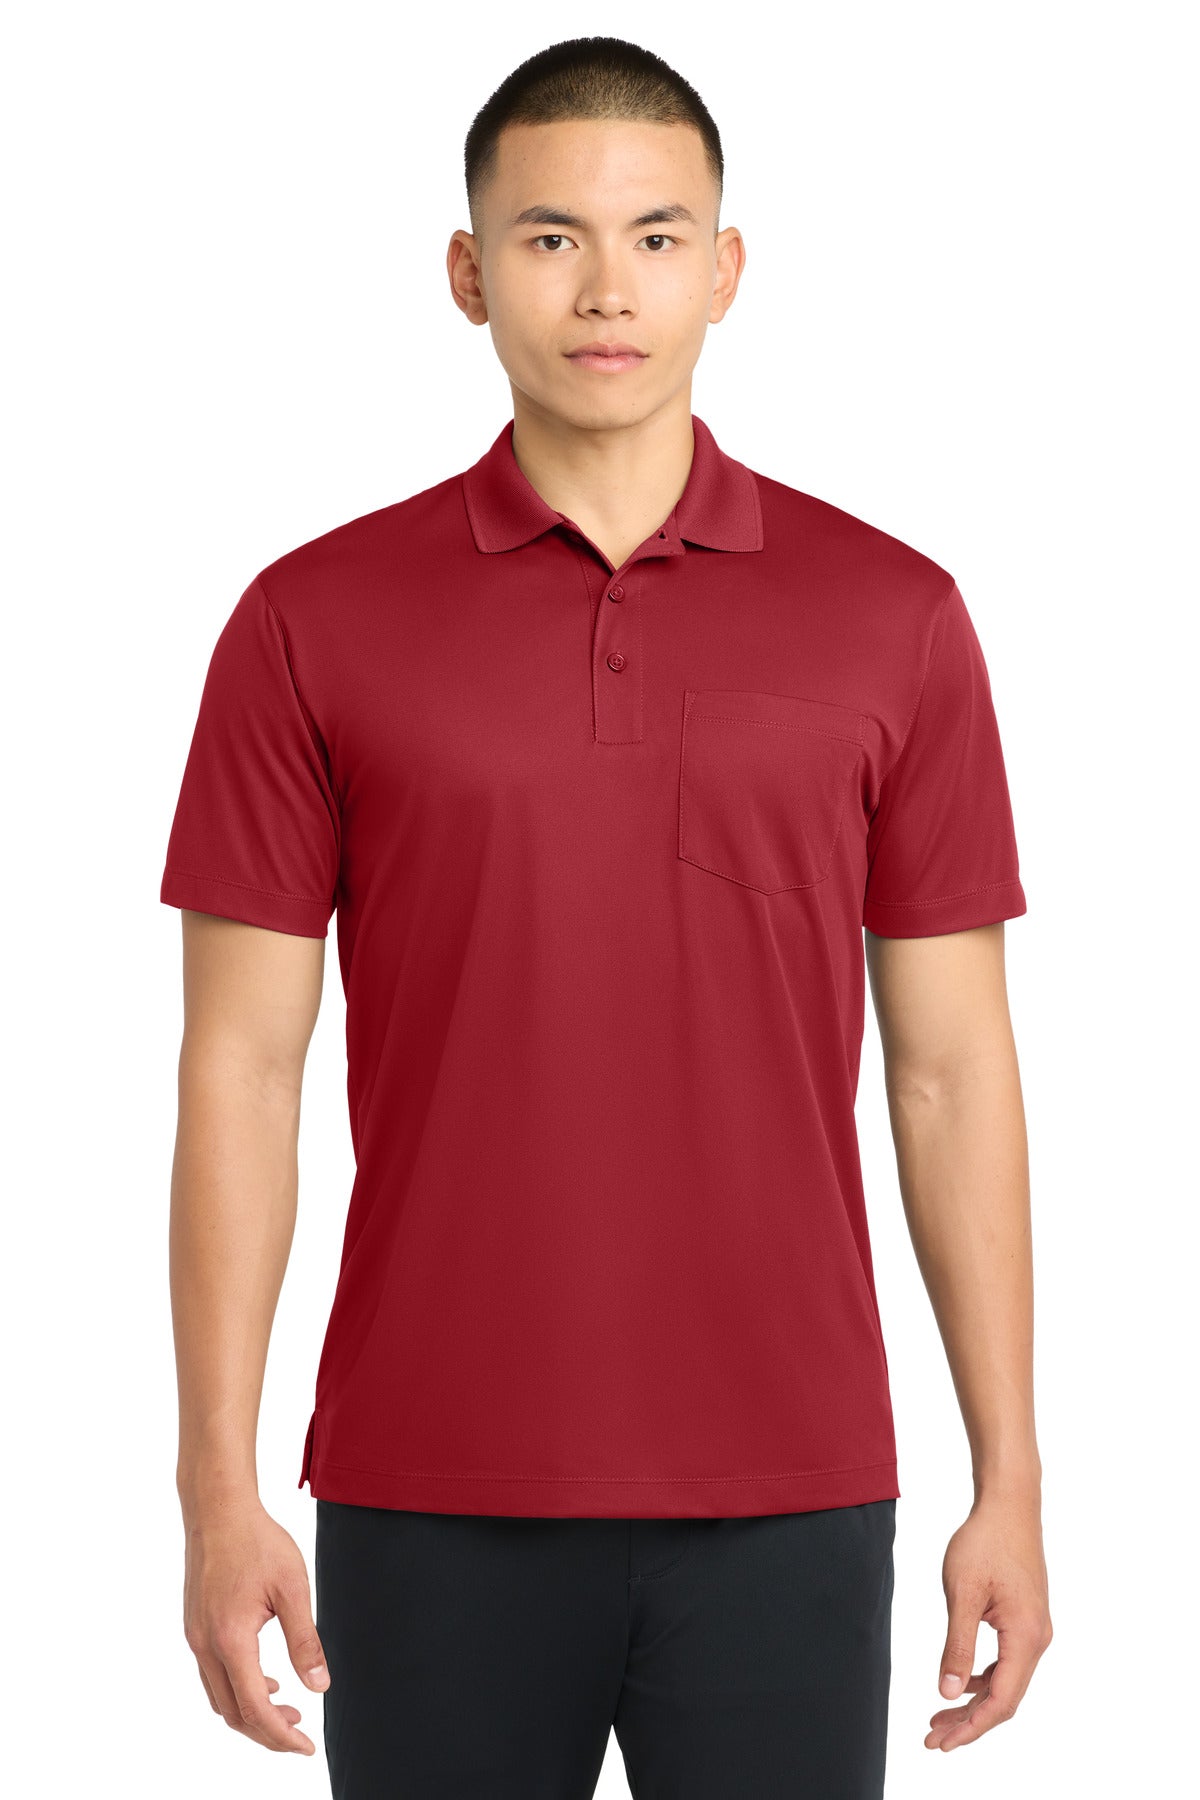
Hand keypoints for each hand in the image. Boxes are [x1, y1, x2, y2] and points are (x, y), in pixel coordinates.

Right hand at [182, 1497, 329, 1754]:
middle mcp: (206, 1645)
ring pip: (219, 1698)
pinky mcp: (196, 1627)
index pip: (255, 1709)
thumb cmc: (257, 1542)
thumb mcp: (292, 1588)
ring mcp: (196, 1637)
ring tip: (288, 1709)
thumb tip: (319, 1686)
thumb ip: (305, 1641)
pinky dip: (238, 1689)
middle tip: (300, 1734)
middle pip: (233, 1713)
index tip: (306, 1746)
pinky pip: (213, 1675)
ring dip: (251, 1713)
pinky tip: (266, 1680)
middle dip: (267, 1732)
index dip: (281, 1736)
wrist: (218, 1510)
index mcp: (231, 1640)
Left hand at [926, 1489, 1052, 1751]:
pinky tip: (961, 1680)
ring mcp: (1035, 1629)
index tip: (941, 1742)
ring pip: (1007, 1681)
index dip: (971, 1727)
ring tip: (940, 1717)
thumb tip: (948, 1693)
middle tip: (933, 1738)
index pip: (1000, 1701)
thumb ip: (957, 1645)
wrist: (1009, 1505)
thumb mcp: (963, 1593)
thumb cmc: (985, 1542)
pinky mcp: (1027, 1619)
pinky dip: (983, 1678)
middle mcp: (1037, 1639)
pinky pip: (1008, 1663)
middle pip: (1005, 1698)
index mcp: (1026, 1637)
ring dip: (974, 1702)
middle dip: (970, 1723)